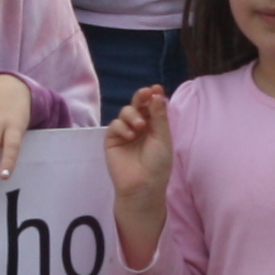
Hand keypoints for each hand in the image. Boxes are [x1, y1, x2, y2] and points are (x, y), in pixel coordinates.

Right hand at [102, 85, 172, 264]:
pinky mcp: (112, 140)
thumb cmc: (157, 165)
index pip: (152, 106)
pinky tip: (130, 136)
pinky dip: (122, 126)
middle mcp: (140, 127)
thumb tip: (156, 93)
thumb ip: (159, 116)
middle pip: (138, 105)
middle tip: (145, 93)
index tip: (156, 88)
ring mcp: (125, 132)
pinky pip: (115, 125)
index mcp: (154, 126)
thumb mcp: (163, 138)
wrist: (143, 185)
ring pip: (125, 112)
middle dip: (141, 97)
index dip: (153, 96)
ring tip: (140, 126)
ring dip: (133, 114)